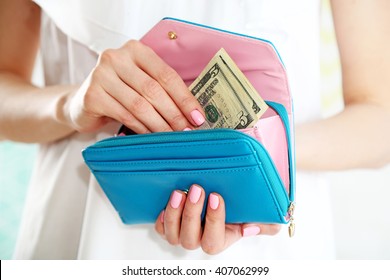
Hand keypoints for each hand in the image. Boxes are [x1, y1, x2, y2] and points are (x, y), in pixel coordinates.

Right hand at [63, 40, 204, 132]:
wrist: (81, 102)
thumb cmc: (119, 93)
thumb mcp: (140, 83)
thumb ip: (161, 90)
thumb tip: (192, 113)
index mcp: (135, 50)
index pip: (166, 75)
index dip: (185, 98)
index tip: (198, 117)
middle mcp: (116, 58)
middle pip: (154, 90)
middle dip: (175, 114)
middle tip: (187, 131)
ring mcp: (101, 75)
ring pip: (140, 105)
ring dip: (160, 125)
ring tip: (172, 137)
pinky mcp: (92, 95)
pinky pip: (125, 115)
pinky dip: (142, 128)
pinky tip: (152, 137)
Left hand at [155, 184, 280, 254]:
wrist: (217, 193)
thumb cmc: (238, 207)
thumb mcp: (256, 214)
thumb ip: (266, 223)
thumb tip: (253, 227)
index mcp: (220, 239)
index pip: (214, 239)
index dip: (214, 220)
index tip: (216, 196)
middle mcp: (199, 240)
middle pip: (190, 239)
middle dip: (192, 214)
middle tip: (197, 189)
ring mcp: (183, 234)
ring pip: (173, 235)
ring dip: (174, 214)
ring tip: (179, 192)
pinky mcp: (170, 226)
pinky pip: (161, 229)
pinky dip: (161, 219)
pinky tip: (165, 203)